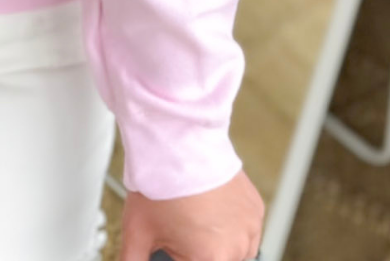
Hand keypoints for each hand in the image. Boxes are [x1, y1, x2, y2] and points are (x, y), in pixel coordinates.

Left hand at [119, 167, 264, 260]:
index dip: (182, 256)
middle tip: (180, 231)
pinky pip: (247, 229)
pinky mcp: (256, 208)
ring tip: (194, 220)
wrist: (177, 140)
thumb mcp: (136, 232)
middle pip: (218, 259)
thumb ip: (133, 260)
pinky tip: (210, 209)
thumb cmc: (160, 183)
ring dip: (218, 244)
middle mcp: (237, 247)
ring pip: (236, 251)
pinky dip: (231, 225)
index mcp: (212, 259)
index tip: (175, 248)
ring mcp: (251, 226)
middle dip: (198, 251)